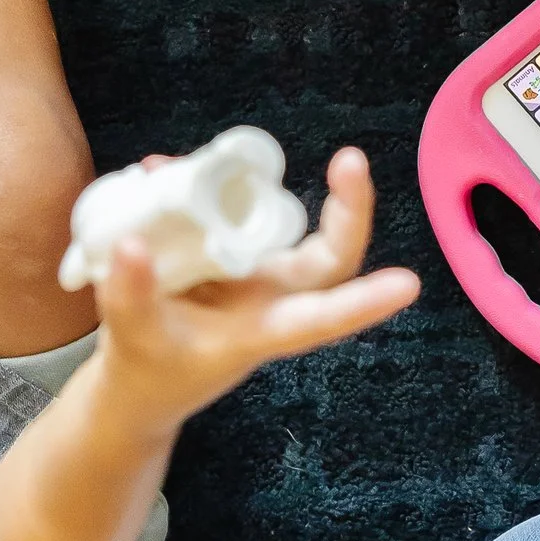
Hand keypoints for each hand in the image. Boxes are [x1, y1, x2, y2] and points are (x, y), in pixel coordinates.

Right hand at [91, 146, 416, 438]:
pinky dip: (198, 188)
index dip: (365, 302)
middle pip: (328, 255)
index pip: (325, 318)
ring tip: (182, 167)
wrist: (137, 380)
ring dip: (246, 186)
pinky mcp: (226, 251)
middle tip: (351, 160)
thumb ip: (131, 297)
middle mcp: (272, 296)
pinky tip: (156, 172)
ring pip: (274, 221)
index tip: (409, 285)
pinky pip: (226, 210)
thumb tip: (130, 243)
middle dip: (349, 209)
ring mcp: (254, 271)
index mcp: (263, 331)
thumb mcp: (134, 341)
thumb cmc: (150, 373)